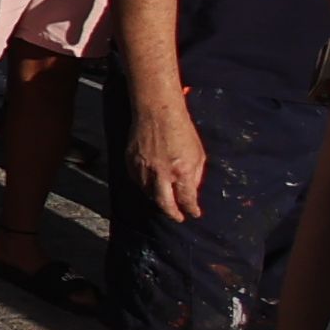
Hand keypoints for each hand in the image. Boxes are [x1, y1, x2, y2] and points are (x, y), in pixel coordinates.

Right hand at [128, 96, 209, 223]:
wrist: (157, 112)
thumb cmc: (182, 130)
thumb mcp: (198, 154)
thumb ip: (196, 175)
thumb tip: (192, 190)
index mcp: (182, 171)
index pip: (186, 199)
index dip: (191, 209)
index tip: (194, 213)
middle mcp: (161, 173)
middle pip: (164, 204)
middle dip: (172, 214)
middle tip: (177, 217)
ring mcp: (143, 169)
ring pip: (149, 194)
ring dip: (158, 200)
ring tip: (165, 200)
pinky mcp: (131, 163)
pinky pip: (137, 181)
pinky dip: (146, 187)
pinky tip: (152, 185)